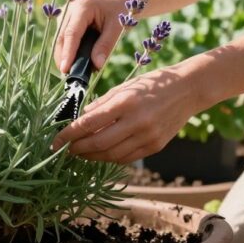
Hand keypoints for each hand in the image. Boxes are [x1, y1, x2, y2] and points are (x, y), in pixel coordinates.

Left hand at [51, 65, 201, 163]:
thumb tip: (81, 119)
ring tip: (81, 153)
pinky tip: (101, 153)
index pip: (89, 123)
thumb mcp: (125, 87)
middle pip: (98, 143)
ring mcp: (148, 136)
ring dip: (92, 156)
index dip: (69, 134)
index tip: (55, 141)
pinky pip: (127, 158)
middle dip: (78, 148)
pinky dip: (110, 158)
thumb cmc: (153, 83)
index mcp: (125, 102)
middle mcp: (137, 121)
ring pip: (112, 155)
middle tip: (65, 149)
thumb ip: (102, 104)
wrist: (188, 90)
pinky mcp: (156, 146)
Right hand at [53, 0, 126, 72]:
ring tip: (75, 71)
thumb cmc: (120, 12)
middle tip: (71, 77)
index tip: (65, 70)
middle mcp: (70, 9)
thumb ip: (106, 45)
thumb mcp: (117, 28)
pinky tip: (76, 63)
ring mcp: (65, 15)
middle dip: (64, 58)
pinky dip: (69, 52)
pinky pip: (64, 40)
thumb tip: (96, 65)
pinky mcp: (65, 22)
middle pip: (61, 38)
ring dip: (66, 56)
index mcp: (83, 7)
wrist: (118, 1)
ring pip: (60, 40)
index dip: (67, 53)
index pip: (71, 33)